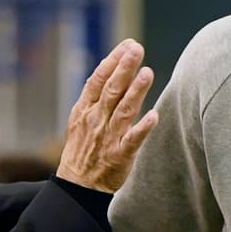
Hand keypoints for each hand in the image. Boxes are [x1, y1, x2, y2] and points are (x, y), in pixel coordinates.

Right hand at [57, 39, 157, 192]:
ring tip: (147, 73)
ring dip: (135, 91)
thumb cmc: (83, 149)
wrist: (76, 186)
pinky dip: (142, 128)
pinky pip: (132, 141)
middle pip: (111, 90)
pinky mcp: (119, 156)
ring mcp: (107, 138)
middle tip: (137, 49)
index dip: (113, 61)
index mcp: (85, 109)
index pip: (98, 79)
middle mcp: (95, 120)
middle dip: (124, 68)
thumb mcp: (80, 119)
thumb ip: (96, 96)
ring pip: (123, 111)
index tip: (127, 45)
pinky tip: (154, 116)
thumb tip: (111, 69)